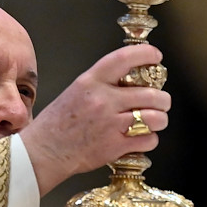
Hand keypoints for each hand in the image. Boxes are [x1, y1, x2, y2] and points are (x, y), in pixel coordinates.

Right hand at [20, 44, 170, 194]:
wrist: (43, 152)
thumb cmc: (55, 124)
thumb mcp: (75, 92)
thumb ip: (101, 85)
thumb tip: (130, 82)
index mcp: (90, 82)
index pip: (125, 59)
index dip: (146, 54)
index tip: (155, 56)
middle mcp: (103, 100)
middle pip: (151, 94)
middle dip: (162, 99)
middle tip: (161, 102)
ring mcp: (111, 124)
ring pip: (155, 118)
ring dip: (159, 120)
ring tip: (153, 121)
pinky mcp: (115, 146)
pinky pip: (148, 140)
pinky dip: (149, 140)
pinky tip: (140, 139)